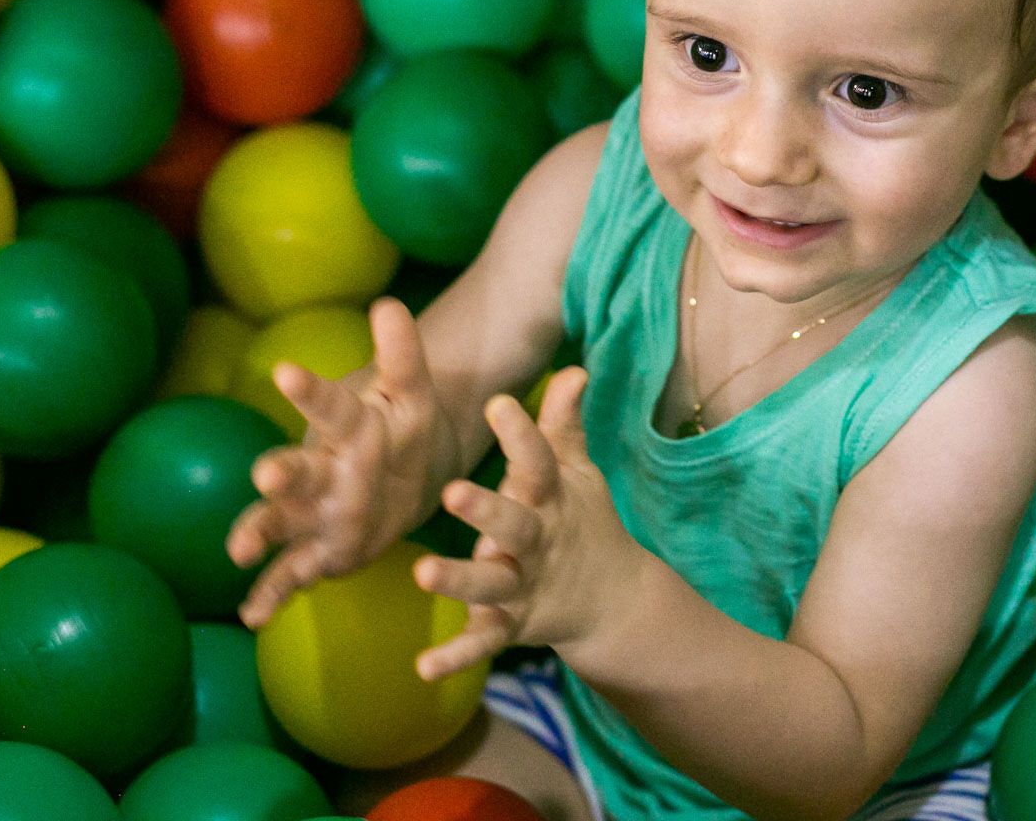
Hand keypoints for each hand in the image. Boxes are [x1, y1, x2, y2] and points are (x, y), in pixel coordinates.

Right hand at [227, 297, 459, 628]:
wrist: (405, 471)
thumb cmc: (402, 426)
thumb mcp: (413, 392)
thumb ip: (402, 354)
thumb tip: (389, 304)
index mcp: (346, 425)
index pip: (330, 405)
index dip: (309, 390)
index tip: (286, 372)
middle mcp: (319, 468)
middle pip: (298, 468)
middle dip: (283, 472)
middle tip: (266, 473)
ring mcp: (313, 512)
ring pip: (281, 520)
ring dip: (260, 532)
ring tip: (241, 548)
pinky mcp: (319, 551)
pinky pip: (291, 572)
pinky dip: (272, 592)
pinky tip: (252, 614)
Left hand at [411, 365, 647, 680]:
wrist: (613, 599)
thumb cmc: (580, 519)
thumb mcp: (576, 472)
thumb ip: (565, 425)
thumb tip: (573, 368)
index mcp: (550, 498)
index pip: (539, 462)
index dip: (521, 434)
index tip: (498, 404)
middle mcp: (537, 541)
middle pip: (514, 525)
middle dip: (486, 510)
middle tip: (452, 492)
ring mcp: (524, 586)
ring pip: (490, 584)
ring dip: (459, 580)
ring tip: (422, 573)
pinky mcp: (511, 626)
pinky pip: (481, 642)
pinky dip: (455, 656)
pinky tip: (422, 668)